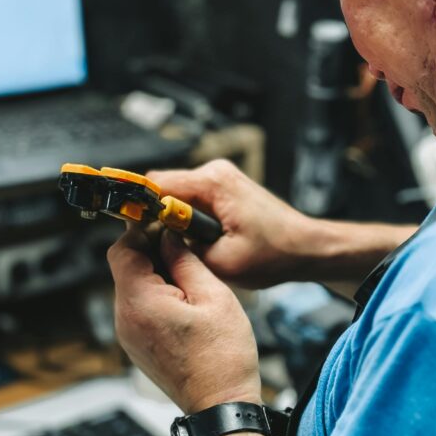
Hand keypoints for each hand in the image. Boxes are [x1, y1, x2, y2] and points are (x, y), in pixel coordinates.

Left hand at [107, 227, 261, 413]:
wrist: (220, 406)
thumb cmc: (223, 357)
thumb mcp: (213, 296)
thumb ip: (186, 260)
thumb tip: (169, 236)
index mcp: (139, 302)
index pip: (122, 249)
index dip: (141, 230)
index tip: (164, 223)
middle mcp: (124, 319)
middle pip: (124, 268)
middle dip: (150, 251)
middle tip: (182, 244)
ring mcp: (128, 336)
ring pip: (132, 287)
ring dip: (155, 273)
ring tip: (189, 274)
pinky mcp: (137, 346)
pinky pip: (138, 308)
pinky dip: (155, 295)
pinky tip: (184, 299)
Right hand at [147, 159, 312, 288]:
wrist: (307, 248)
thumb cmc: (275, 254)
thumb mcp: (222, 263)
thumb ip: (182, 250)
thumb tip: (153, 242)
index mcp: (213, 182)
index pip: (156, 184)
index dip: (138, 206)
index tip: (128, 229)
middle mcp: (215, 172)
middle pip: (163, 187)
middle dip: (155, 216)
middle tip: (155, 246)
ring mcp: (220, 178)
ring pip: (176, 194)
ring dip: (173, 220)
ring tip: (180, 246)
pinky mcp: (223, 188)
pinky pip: (191, 199)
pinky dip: (187, 219)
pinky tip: (195, 240)